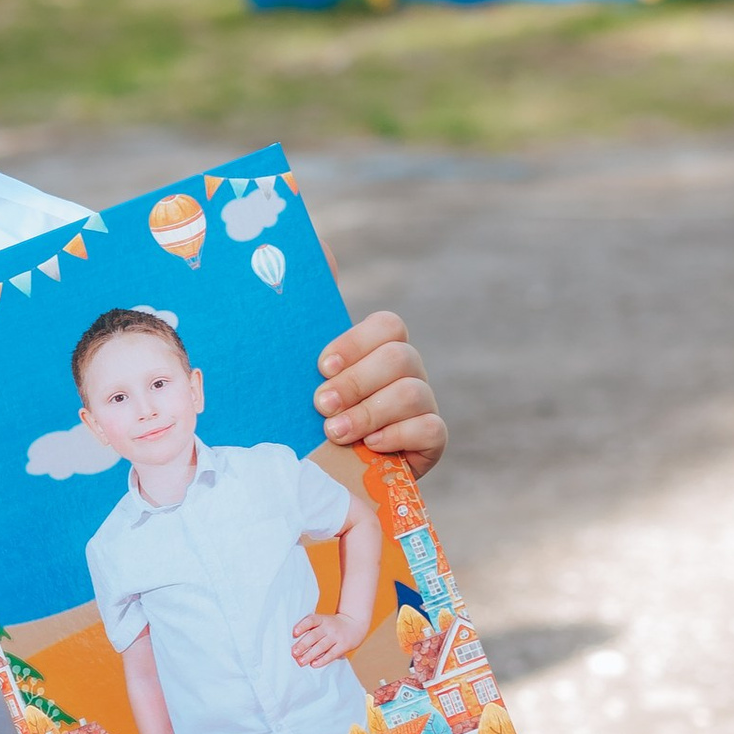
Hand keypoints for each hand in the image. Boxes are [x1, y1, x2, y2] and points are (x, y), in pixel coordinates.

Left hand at [291, 610, 359, 667]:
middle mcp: (328, 627)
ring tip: (301, 662)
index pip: (311, 620)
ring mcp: (336, 636)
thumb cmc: (332, 625)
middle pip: (314, 635)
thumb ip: (311, 630)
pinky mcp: (343, 646)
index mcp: (321, 619)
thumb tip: (295, 645)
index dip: (302, 626)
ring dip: (310, 655)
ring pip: (322, 646)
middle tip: (294, 653)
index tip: (294, 633)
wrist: (354, 623)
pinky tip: (314, 664)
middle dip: (303, 645)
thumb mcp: (323, 622)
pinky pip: (332, 654)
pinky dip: (322, 660)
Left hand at [314, 309, 443, 473]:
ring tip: (335, 432)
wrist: (328, 474)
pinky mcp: (432, 440)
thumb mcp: (300, 380)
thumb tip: (325, 259)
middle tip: (322, 405)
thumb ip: (308, 328)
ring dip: (368, 413)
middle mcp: (407, 373)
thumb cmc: (311, 419)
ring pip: (412, 392)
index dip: (356, 342)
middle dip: (356, 382)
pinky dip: (397, 435)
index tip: (322, 367)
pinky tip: (370, 446)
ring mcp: (423, 405)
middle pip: (399, 357)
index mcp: (379, 351)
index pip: (388, 326)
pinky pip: (431, 428)